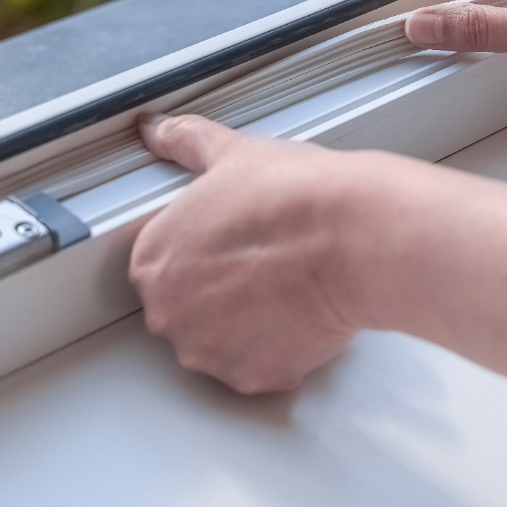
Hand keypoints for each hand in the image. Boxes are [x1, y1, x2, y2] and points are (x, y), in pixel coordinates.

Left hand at [129, 114, 375, 394]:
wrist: (354, 239)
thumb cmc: (296, 198)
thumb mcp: (233, 154)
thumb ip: (187, 143)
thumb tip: (160, 129)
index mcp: (153, 259)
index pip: (164, 264)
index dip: (204, 252)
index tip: (235, 242)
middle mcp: (168, 313)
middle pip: (187, 309)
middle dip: (221, 293)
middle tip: (264, 265)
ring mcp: (208, 351)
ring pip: (222, 342)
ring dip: (247, 325)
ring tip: (285, 288)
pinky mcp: (253, 377)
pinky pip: (259, 367)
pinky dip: (279, 349)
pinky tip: (300, 314)